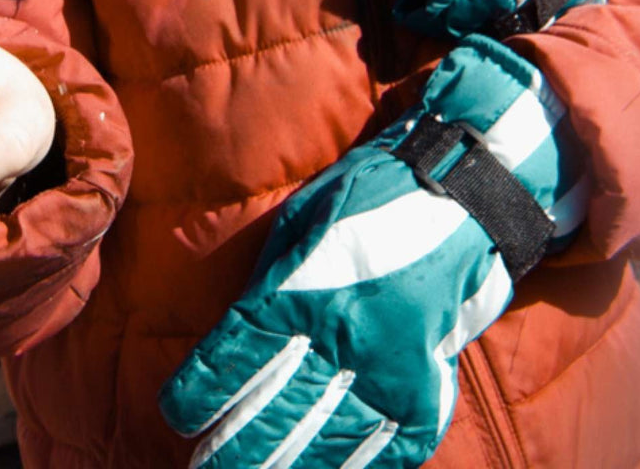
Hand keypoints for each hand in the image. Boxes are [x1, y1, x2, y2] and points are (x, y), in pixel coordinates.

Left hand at [159, 38, 581, 467]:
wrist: (460, 198)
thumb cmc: (367, 197)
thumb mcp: (302, 221)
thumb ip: (273, 278)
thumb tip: (240, 327)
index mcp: (299, 290)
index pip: (234, 360)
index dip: (200, 394)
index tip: (179, 415)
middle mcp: (340, 338)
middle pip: (273, 413)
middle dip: (233, 452)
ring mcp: (388, 369)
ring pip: (326, 441)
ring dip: (288, 467)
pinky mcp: (428, 388)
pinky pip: (388, 447)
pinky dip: (356, 464)